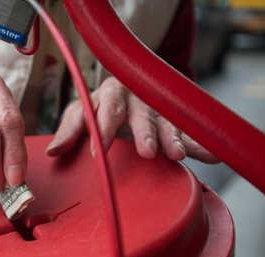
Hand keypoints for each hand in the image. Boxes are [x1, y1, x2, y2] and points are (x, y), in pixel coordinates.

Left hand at [46, 76, 218, 162]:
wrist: (121, 92)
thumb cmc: (95, 106)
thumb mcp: (78, 114)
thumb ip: (70, 131)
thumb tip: (53, 151)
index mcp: (109, 93)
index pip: (105, 110)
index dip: (102, 130)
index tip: (98, 152)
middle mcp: (135, 97)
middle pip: (140, 114)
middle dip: (144, 132)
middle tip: (147, 151)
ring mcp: (156, 107)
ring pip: (166, 121)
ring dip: (172, 138)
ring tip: (176, 155)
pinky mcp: (172, 118)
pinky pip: (187, 130)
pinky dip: (198, 142)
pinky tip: (211, 155)